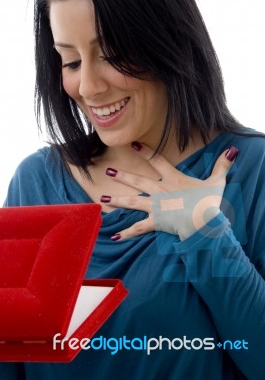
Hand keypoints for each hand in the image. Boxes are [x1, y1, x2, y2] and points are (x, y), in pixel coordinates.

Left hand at [101, 143, 238, 240]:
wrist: (204, 222)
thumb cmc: (210, 203)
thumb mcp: (217, 182)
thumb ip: (222, 166)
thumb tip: (232, 150)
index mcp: (173, 179)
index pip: (157, 161)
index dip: (145, 151)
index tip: (132, 144)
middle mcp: (160, 191)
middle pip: (138, 181)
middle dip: (123, 175)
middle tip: (109, 170)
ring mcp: (156, 207)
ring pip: (133, 201)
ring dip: (117, 199)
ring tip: (102, 197)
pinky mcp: (156, 222)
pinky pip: (138, 227)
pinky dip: (126, 232)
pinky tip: (113, 235)